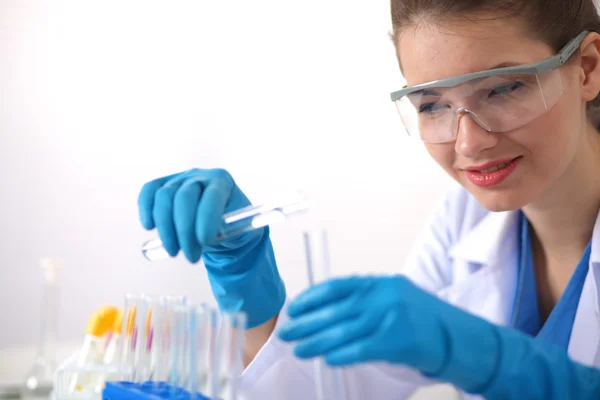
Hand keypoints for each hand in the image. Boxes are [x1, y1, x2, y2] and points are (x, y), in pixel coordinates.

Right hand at [138, 168, 255, 261]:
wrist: (222, 220)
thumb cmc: (231, 224)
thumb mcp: (237, 227)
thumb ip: (226, 230)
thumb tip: (203, 239)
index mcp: (222, 181)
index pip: (212, 196)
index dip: (206, 218)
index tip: (205, 241)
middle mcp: (200, 175)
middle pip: (184, 197)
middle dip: (185, 230)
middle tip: (191, 257)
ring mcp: (179, 178)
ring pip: (164, 196)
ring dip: (166, 228)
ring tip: (174, 251)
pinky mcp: (163, 185)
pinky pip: (149, 191)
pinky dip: (146, 209)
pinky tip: (150, 227)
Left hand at [277, 275, 450, 372]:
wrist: (461, 339)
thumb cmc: (424, 322)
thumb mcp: (395, 299)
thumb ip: (365, 302)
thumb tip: (325, 314)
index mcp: (381, 283)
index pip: (338, 286)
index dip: (312, 297)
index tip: (293, 308)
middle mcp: (386, 295)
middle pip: (337, 310)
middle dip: (307, 322)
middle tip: (286, 332)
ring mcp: (394, 317)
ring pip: (345, 330)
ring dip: (317, 341)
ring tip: (298, 349)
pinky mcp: (400, 341)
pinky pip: (362, 349)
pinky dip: (342, 354)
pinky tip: (326, 359)